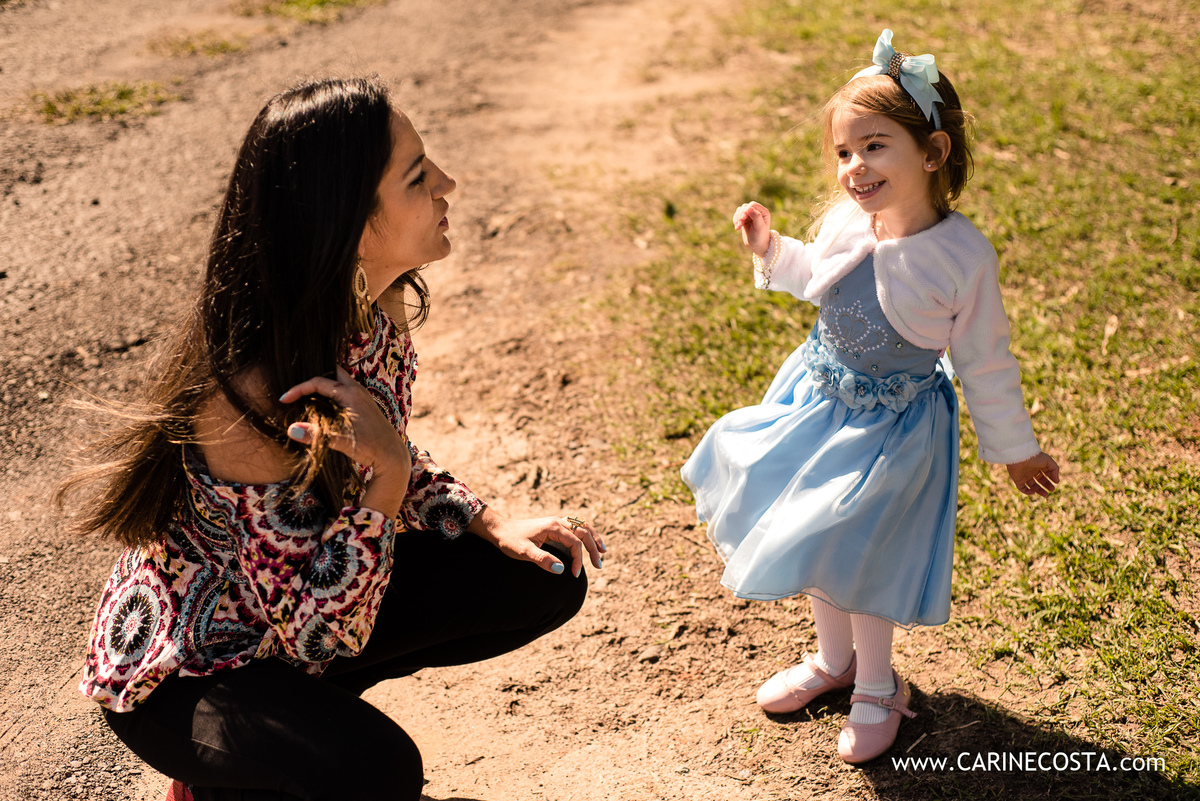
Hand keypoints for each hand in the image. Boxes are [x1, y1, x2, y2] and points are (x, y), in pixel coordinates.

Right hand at [279, 367, 411, 516]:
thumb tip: (291, 430)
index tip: (284, 400)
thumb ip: (316, 435)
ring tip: (305, 397)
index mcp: (351, 394)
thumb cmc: (370, 448)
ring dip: (322, 386)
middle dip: (312, 379)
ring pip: (338, 382)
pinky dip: (330, 394)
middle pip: (331, 372)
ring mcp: (362, 397)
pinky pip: (343, 391)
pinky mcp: (364, 406)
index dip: (298, 389)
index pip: (318, 382)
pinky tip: (322, 407)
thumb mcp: (342, 441)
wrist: (393, 456)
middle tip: (296, 391)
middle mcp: (357, 391)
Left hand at [469, 508, 604, 576]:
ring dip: (593, 539)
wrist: (499, 529)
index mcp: (553, 527)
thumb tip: (561, 569)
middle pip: (584, 532)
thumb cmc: (510, 541)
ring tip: (602, 552)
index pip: (575, 543)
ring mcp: (557, 522)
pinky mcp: (554, 526)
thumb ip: (542, 560)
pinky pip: (576, 527)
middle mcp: (558, 522)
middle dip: (593, 549)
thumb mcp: (524, 552)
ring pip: (582, 527)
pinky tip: (588, 543)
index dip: (578, 560)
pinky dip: (585, 535)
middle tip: (599, 565)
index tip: (574, 574)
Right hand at [732, 201, 771, 257]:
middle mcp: (758, 212)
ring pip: (740, 210)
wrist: (757, 246)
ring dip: (737, 218)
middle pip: (745, 207)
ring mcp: (750, 215)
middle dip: (741, 215)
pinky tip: (737, 227)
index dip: (746, 210)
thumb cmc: (760, 237)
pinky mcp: (745, 219)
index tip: (743, 219)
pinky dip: (735, 220)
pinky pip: (737, 215)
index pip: (752, 205)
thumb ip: (756, 216)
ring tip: (738, 227)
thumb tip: (749, 208)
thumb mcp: (759, 227)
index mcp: (764, 212)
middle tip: (740, 225)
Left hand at [1006, 451, 1059, 497]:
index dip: (1051, 478)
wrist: (1020, 457)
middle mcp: (1031, 471)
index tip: (1055, 482)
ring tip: (1045, 494)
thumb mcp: (1048, 461)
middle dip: (1046, 485)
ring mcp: (1024, 476)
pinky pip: (1022, 488)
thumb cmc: (1034, 457)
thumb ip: (1055, 470)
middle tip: (1052, 490)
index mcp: (1038, 465)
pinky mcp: (1018, 480)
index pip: (1046, 474)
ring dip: (1039, 491)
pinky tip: (1033, 492)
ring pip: (1032, 486)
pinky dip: (1027, 492)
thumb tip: (1057, 481)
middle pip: (1040, 480)